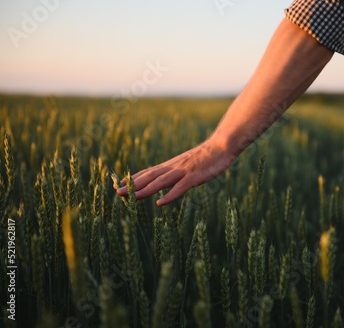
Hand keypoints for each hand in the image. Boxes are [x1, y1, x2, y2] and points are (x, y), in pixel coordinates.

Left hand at [116, 138, 234, 205]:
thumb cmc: (208, 156)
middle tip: (116, 192)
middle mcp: (174, 167)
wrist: (222, 145)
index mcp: (172, 165)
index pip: (148, 173)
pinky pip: (180, 187)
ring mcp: (184, 171)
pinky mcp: (195, 176)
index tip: (119, 185)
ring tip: (131, 197)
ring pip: (160, 182)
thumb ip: (179, 171)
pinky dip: (170, 195)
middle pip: (150, 177)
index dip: (133, 179)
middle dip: (133, 185)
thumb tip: (170, 178)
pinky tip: (160, 203)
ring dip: (145, 190)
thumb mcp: (189, 163)